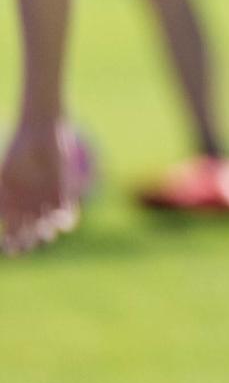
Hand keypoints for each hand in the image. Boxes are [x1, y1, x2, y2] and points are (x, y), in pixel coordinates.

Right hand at [0, 119, 80, 255]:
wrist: (39, 136)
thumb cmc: (16, 153)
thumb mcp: (2, 178)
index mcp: (13, 206)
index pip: (12, 232)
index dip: (10, 243)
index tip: (8, 246)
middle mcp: (30, 206)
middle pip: (30, 233)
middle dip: (28, 241)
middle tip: (26, 243)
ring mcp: (47, 200)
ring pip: (48, 226)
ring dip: (46, 232)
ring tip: (42, 229)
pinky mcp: (63, 191)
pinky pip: (67, 213)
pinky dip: (65, 220)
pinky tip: (60, 219)